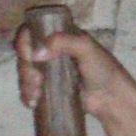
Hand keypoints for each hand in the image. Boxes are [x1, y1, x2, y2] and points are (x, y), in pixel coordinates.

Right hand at [14, 22, 130, 119]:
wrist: (111, 98)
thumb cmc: (102, 68)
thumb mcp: (86, 48)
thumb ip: (63, 42)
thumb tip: (36, 54)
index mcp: (60, 36)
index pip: (32, 32)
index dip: (24, 43)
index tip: (29, 56)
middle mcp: (51, 51)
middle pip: (25, 54)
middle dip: (26, 69)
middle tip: (37, 80)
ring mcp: (49, 71)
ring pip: (25, 73)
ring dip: (25, 84)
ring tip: (37, 95)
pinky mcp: (49, 88)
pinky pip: (29, 89)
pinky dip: (26, 96)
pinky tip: (33, 103)